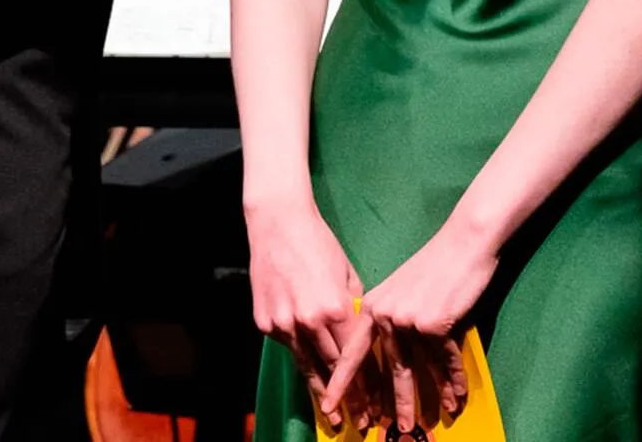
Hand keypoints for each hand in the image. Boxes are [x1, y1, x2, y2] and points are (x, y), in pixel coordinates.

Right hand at [245, 195, 382, 433]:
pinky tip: (311, 375)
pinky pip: (288, 347)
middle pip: (333, 369)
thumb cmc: (319, 244)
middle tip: (362, 419)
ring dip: (323, 393)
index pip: (357, 359)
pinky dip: (300, 359)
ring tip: (334, 414)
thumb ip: (354, 312)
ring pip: (307, 368)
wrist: (277, 222)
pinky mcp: (264, 322)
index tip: (377, 407)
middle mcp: (308, 321)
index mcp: (335, 310)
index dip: (368, 385)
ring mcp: (283, 323)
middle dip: (350, 397)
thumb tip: (363, 339)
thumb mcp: (348, 277)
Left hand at [323, 217, 492, 432]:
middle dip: (391, 402)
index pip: (351, 351)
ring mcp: (407, 319)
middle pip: (386, 369)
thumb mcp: (402, 295)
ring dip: (424, 400)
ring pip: (416, 371)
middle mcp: (384, 314)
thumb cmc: (434, 271)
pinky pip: (445, 363)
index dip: (341, 381)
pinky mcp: (433, 324)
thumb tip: (389, 360)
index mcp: (371, 306)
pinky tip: (457, 398)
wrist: (462, 246)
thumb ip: (391, 323)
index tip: (329, 404)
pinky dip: (454, 382)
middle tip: (390, 429)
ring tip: (427, 424)